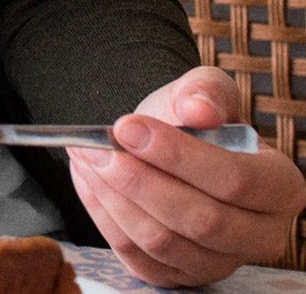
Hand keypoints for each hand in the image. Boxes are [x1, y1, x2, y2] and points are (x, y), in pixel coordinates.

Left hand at [69, 66, 305, 286]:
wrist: (168, 141)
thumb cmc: (193, 117)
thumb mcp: (204, 89)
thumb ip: (205, 91)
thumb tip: (198, 109)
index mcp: (280, 187)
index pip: (235, 181)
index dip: (177, 155)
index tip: (126, 126)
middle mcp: (261, 235)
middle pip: (200, 220)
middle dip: (139, 180)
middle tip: (95, 146)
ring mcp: (221, 262)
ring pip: (164, 242)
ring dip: (114, 198)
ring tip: (84, 156)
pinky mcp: (179, 275)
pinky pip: (137, 257)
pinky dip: (104, 217)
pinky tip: (86, 180)